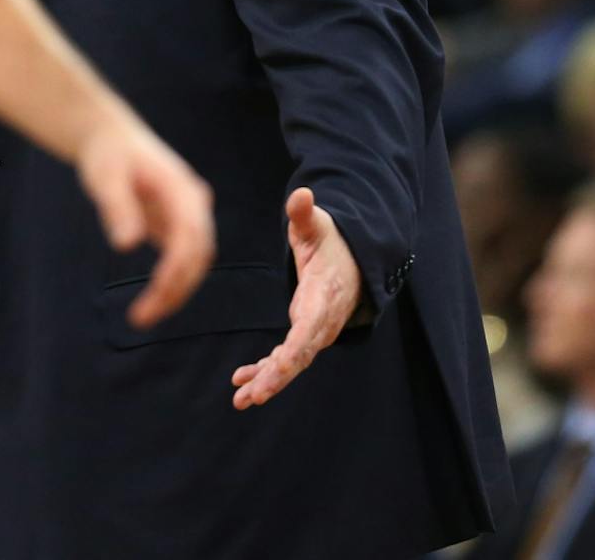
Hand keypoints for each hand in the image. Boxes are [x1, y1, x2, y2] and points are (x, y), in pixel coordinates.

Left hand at [75, 108, 213, 329]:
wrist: (112, 138)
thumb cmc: (108, 154)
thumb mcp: (106, 177)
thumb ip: (118, 208)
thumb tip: (126, 245)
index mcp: (182, 190)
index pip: (190, 237)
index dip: (177, 268)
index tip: (156, 293)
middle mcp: (194, 205)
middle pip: (198, 256)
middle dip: (175, 290)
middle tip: (140, 317)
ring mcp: (190, 216)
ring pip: (195, 263)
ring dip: (175, 292)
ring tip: (142, 316)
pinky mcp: (178, 226)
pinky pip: (183, 260)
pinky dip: (171, 282)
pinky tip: (151, 302)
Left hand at [232, 188, 361, 409]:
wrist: (353, 260)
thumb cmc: (331, 241)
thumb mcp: (317, 225)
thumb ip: (305, 214)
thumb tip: (301, 193)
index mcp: (325, 296)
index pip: (312, 327)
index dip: (296, 348)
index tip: (280, 366)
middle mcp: (323, 320)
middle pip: (301, 355)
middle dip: (278, 376)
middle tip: (254, 396)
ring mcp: (315, 331)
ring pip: (293, 363)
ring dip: (268, 381)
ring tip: (241, 399)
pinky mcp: (305, 334)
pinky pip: (287, 359)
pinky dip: (266, 371)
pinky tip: (241, 382)